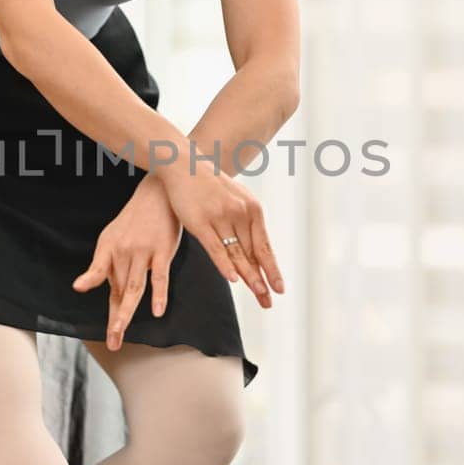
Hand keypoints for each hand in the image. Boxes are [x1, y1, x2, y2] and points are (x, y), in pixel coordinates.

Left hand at [72, 174, 182, 351]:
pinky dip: (159, 294)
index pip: (104, 286)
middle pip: (119, 293)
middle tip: (113, 342)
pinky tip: (157, 311)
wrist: (157, 192)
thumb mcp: (111, 237)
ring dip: (127, 312)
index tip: (107, 333)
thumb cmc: (134, 218)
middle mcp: (123, 253)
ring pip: (134, 288)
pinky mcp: (162, 250)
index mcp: (108, 250)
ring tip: (121, 332)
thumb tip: (84, 286)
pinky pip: (159, 276)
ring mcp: (142, 252)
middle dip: (116, 320)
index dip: (107, 309)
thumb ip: (102, 264)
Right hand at [154, 160, 284, 304]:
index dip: (272, 269)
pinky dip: (225, 264)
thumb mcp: (235, 198)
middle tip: (271, 300)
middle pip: (253, 254)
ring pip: (238, 253)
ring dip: (249, 276)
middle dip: (263, 279)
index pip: (264, 246)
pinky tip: (234, 278)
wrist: (184, 164)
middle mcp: (240, 213)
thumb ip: (246, 221)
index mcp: (252, 209)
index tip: (279, 287)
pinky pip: (215, 248)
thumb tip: (254, 247)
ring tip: (259, 294)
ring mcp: (220, 217)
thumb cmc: (210, 184)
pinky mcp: (200, 222)